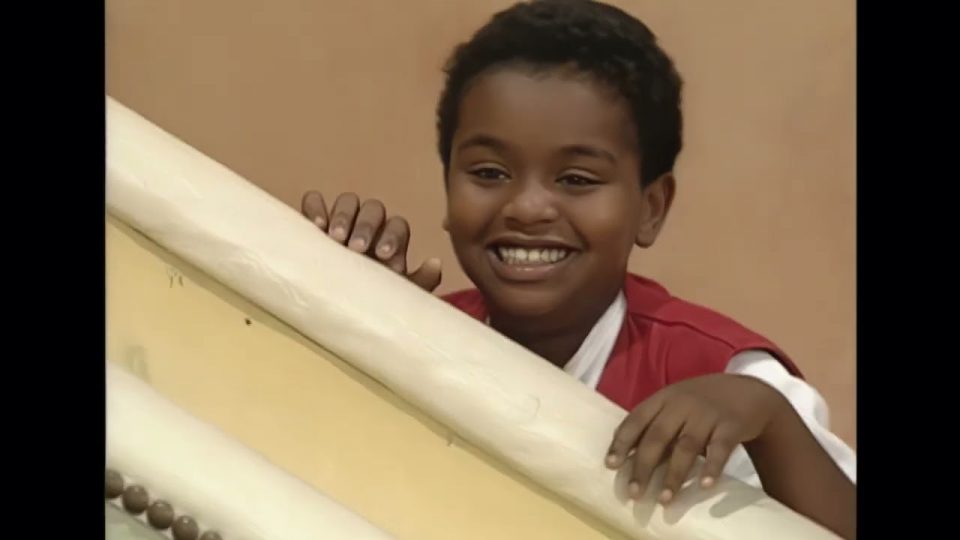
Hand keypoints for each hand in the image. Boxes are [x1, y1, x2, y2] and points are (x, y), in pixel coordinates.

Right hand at [301, 191, 441, 291]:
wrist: (336, 309)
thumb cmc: (371, 301)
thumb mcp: (397, 296)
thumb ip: (420, 281)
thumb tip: (435, 263)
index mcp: (390, 241)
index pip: (397, 226)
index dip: (392, 237)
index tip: (384, 256)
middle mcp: (367, 226)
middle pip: (374, 209)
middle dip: (367, 226)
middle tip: (357, 248)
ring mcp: (341, 221)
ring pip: (348, 201)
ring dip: (344, 216)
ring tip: (335, 239)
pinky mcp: (314, 222)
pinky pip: (314, 201)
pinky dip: (315, 207)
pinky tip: (316, 226)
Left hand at [605, 373, 787, 503]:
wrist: (749, 392)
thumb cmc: (701, 403)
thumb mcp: (676, 403)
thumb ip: (655, 424)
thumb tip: (628, 457)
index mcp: (664, 397)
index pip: (637, 419)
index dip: (622, 442)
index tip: (611, 465)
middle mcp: (683, 403)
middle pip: (658, 436)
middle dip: (643, 466)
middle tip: (634, 492)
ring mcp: (707, 414)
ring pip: (686, 446)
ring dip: (674, 474)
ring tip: (665, 499)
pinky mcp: (731, 426)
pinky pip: (720, 449)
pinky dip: (712, 468)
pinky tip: (704, 485)